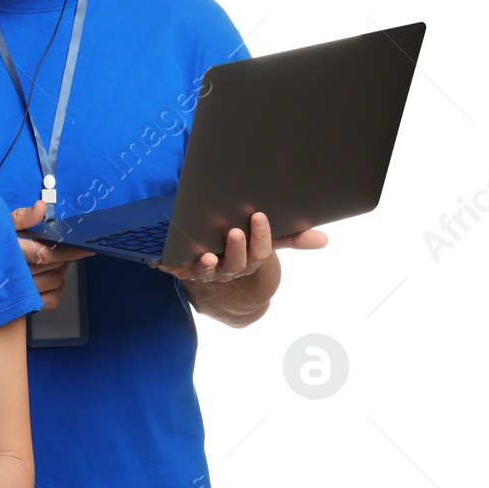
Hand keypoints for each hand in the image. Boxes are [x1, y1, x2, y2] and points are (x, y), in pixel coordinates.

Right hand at [12, 200, 93, 309]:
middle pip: (54, 268)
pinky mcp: (24, 304)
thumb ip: (21, 217)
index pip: (46, 255)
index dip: (69, 251)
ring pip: (54, 282)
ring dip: (62, 270)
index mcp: (13, 254)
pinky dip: (57, 289)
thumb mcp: (1, 225)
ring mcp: (21, 292)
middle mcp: (17, 276)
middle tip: (66, 247)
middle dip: (65, 257)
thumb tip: (40, 207)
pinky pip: (51, 300)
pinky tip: (52, 278)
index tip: (85, 247)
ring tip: (59, 259)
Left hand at [155, 211, 328, 282]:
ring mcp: (206, 271)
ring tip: (205, 256)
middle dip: (235, 249)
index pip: (260, 252)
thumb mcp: (265, 241)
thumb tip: (323, 239)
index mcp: (250, 261)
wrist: (216, 272)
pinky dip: (171, 267)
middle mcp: (229, 269)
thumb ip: (290, 238)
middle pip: (235, 264)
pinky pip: (177, 270)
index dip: (261, 236)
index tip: (259, 215)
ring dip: (205, 265)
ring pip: (207, 272)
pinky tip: (164, 261)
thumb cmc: (243, 248)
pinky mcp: (183, 269)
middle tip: (234, 231)